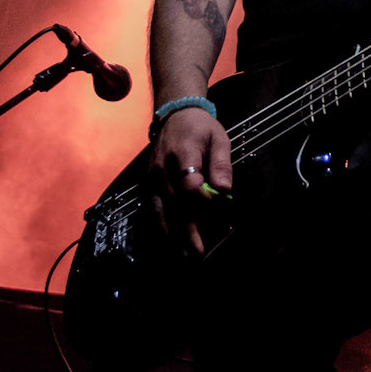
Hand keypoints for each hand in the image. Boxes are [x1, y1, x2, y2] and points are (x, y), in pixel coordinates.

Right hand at [146, 109, 233, 256]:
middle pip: (174, 204)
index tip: (216, 210)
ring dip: (169, 236)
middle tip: (196, 254)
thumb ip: (222, 165)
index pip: (189, 183)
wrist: (174, 114)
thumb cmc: (201, 128)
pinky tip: (166, 243)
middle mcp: (163, 169)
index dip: (202, 200)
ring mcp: (152, 178)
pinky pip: (150, 209)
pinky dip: (157, 228)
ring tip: (180, 257)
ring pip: (159, 211)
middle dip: (185, 231)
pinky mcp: (146, 184)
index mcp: (183, 153)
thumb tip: (223, 190)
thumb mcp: (219, 139)